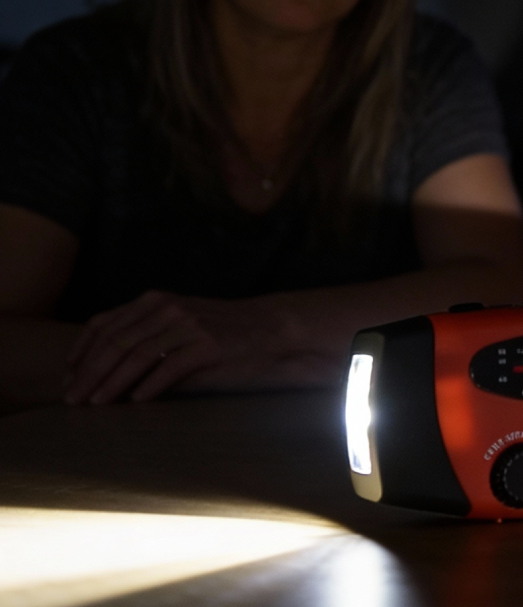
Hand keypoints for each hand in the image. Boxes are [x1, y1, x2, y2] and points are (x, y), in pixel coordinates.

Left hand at [64, 291, 332, 403]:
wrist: (271, 329)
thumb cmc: (221, 334)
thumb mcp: (178, 326)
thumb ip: (146, 337)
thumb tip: (101, 369)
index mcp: (156, 300)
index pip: (104, 324)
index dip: (81, 352)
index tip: (68, 378)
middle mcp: (168, 307)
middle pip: (116, 341)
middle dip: (89, 373)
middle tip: (73, 400)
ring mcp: (189, 323)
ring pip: (137, 354)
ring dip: (112, 383)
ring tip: (96, 405)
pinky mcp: (209, 343)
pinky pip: (171, 366)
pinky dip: (150, 385)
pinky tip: (137, 402)